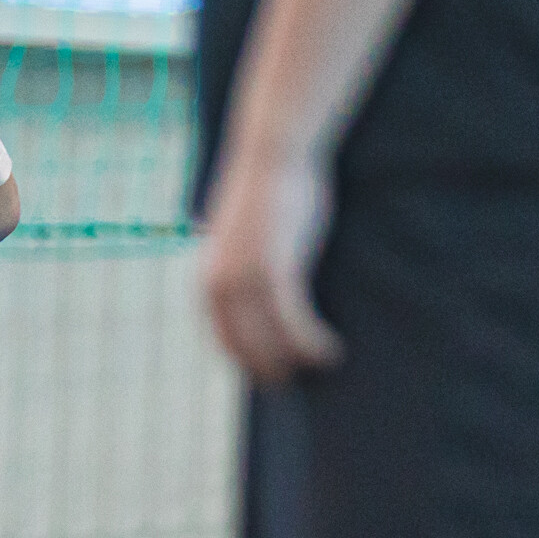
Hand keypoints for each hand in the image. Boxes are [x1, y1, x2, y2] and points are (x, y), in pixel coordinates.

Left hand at [198, 144, 344, 385]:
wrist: (273, 157)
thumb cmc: (265, 192)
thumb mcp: (243, 235)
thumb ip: (240, 262)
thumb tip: (250, 282)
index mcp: (208, 277)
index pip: (222, 336)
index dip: (246, 360)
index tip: (267, 373)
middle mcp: (219, 284)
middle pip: (245, 346)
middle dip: (270, 369)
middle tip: (295, 380)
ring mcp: (246, 279)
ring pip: (271, 341)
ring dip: (297, 360)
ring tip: (322, 365)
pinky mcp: (276, 271)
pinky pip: (294, 323)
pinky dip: (311, 342)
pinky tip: (330, 350)